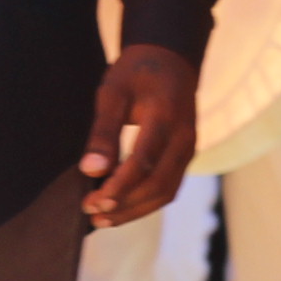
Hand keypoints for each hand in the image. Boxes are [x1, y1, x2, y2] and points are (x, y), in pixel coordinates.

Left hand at [82, 43, 198, 227]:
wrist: (170, 61)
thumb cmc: (136, 73)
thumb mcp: (112, 93)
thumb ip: (103, 131)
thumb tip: (91, 170)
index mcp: (166, 116)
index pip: (144, 162)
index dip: (119, 187)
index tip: (92, 200)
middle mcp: (184, 137)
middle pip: (158, 184)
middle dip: (124, 204)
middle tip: (91, 212)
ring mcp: (189, 149)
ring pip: (166, 192)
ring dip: (135, 210)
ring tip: (102, 220)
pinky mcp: (186, 156)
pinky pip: (169, 187)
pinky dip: (145, 202)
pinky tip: (121, 208)